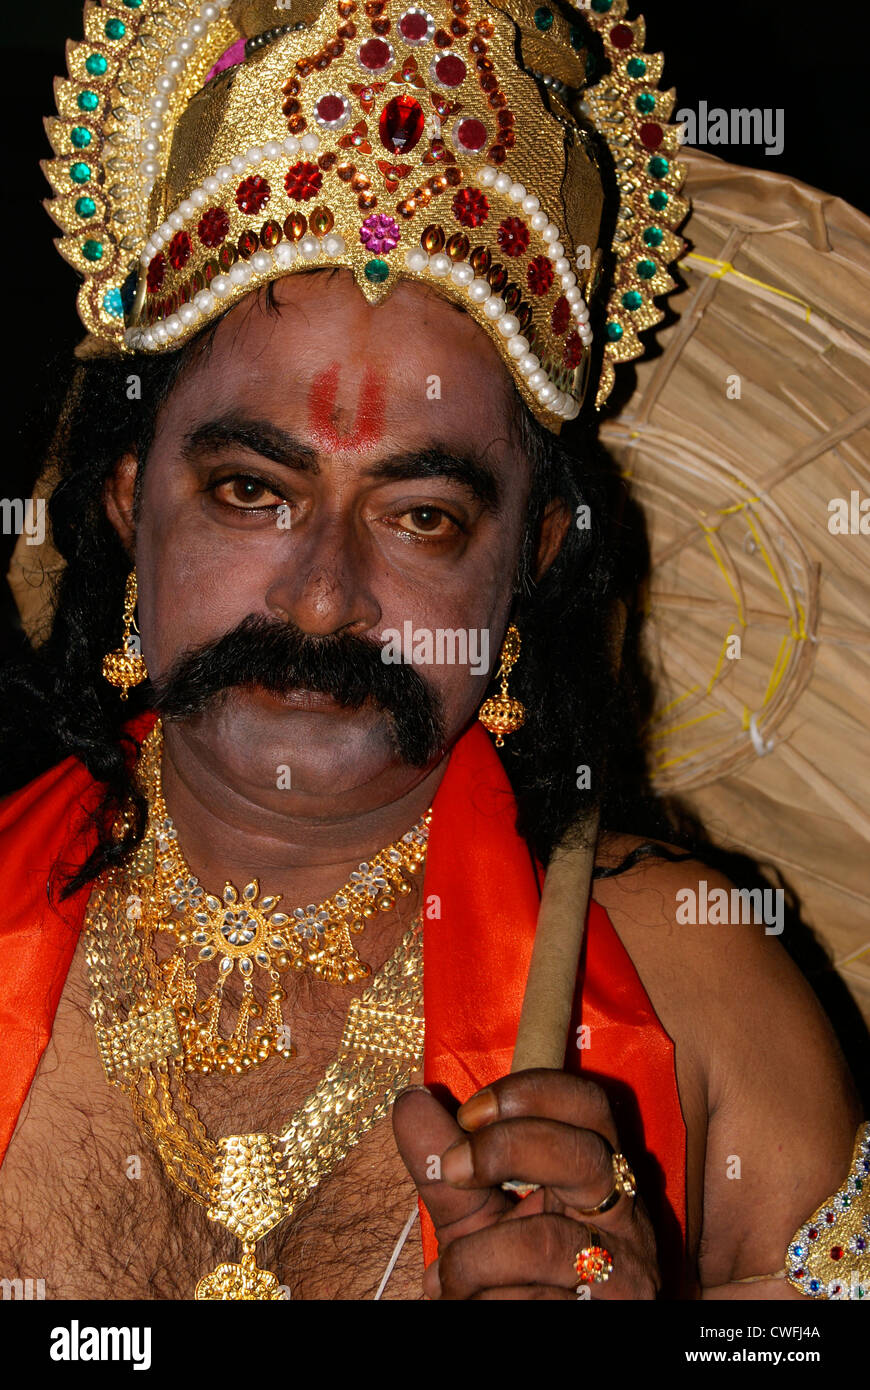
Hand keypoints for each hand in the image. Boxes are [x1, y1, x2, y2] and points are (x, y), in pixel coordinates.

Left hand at [392, 1069, 660, 1299]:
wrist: (530, 1348)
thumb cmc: (506, 1280)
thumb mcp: (472, 1219)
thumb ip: (443, 1164)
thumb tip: (410, 1100)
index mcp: (593, 1174)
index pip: (586, 1104)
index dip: (530, 1094)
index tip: (468, 1113)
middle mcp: (623, 1214)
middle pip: (583, 1154)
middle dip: (504, 1150)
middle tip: (452, 1169)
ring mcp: (625, 1269)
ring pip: (546, 1243)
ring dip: (477, 1258)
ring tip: (450, 1278)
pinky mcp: (618, 1311)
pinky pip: (538, 1299)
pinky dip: (489, 1299)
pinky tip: (476, 1303)